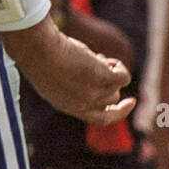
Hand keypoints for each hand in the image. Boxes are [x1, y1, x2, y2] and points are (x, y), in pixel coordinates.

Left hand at [0, 19, 133, 125]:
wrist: (37, 49)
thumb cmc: (39, 58)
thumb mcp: (52, 76)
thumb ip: (70, 82)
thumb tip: (93, 73)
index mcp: (68, 106)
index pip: (100, 119)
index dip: (118, 112)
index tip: (130, 101)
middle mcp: (83, 104)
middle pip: (111, 99)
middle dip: (107, 81)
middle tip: (96, 61)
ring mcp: (94, 93)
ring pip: (116, 88)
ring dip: (110, 71)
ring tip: (94, 56)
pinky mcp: (102, 78)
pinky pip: (123, 77)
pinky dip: (119, 67)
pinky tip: (106, 59)